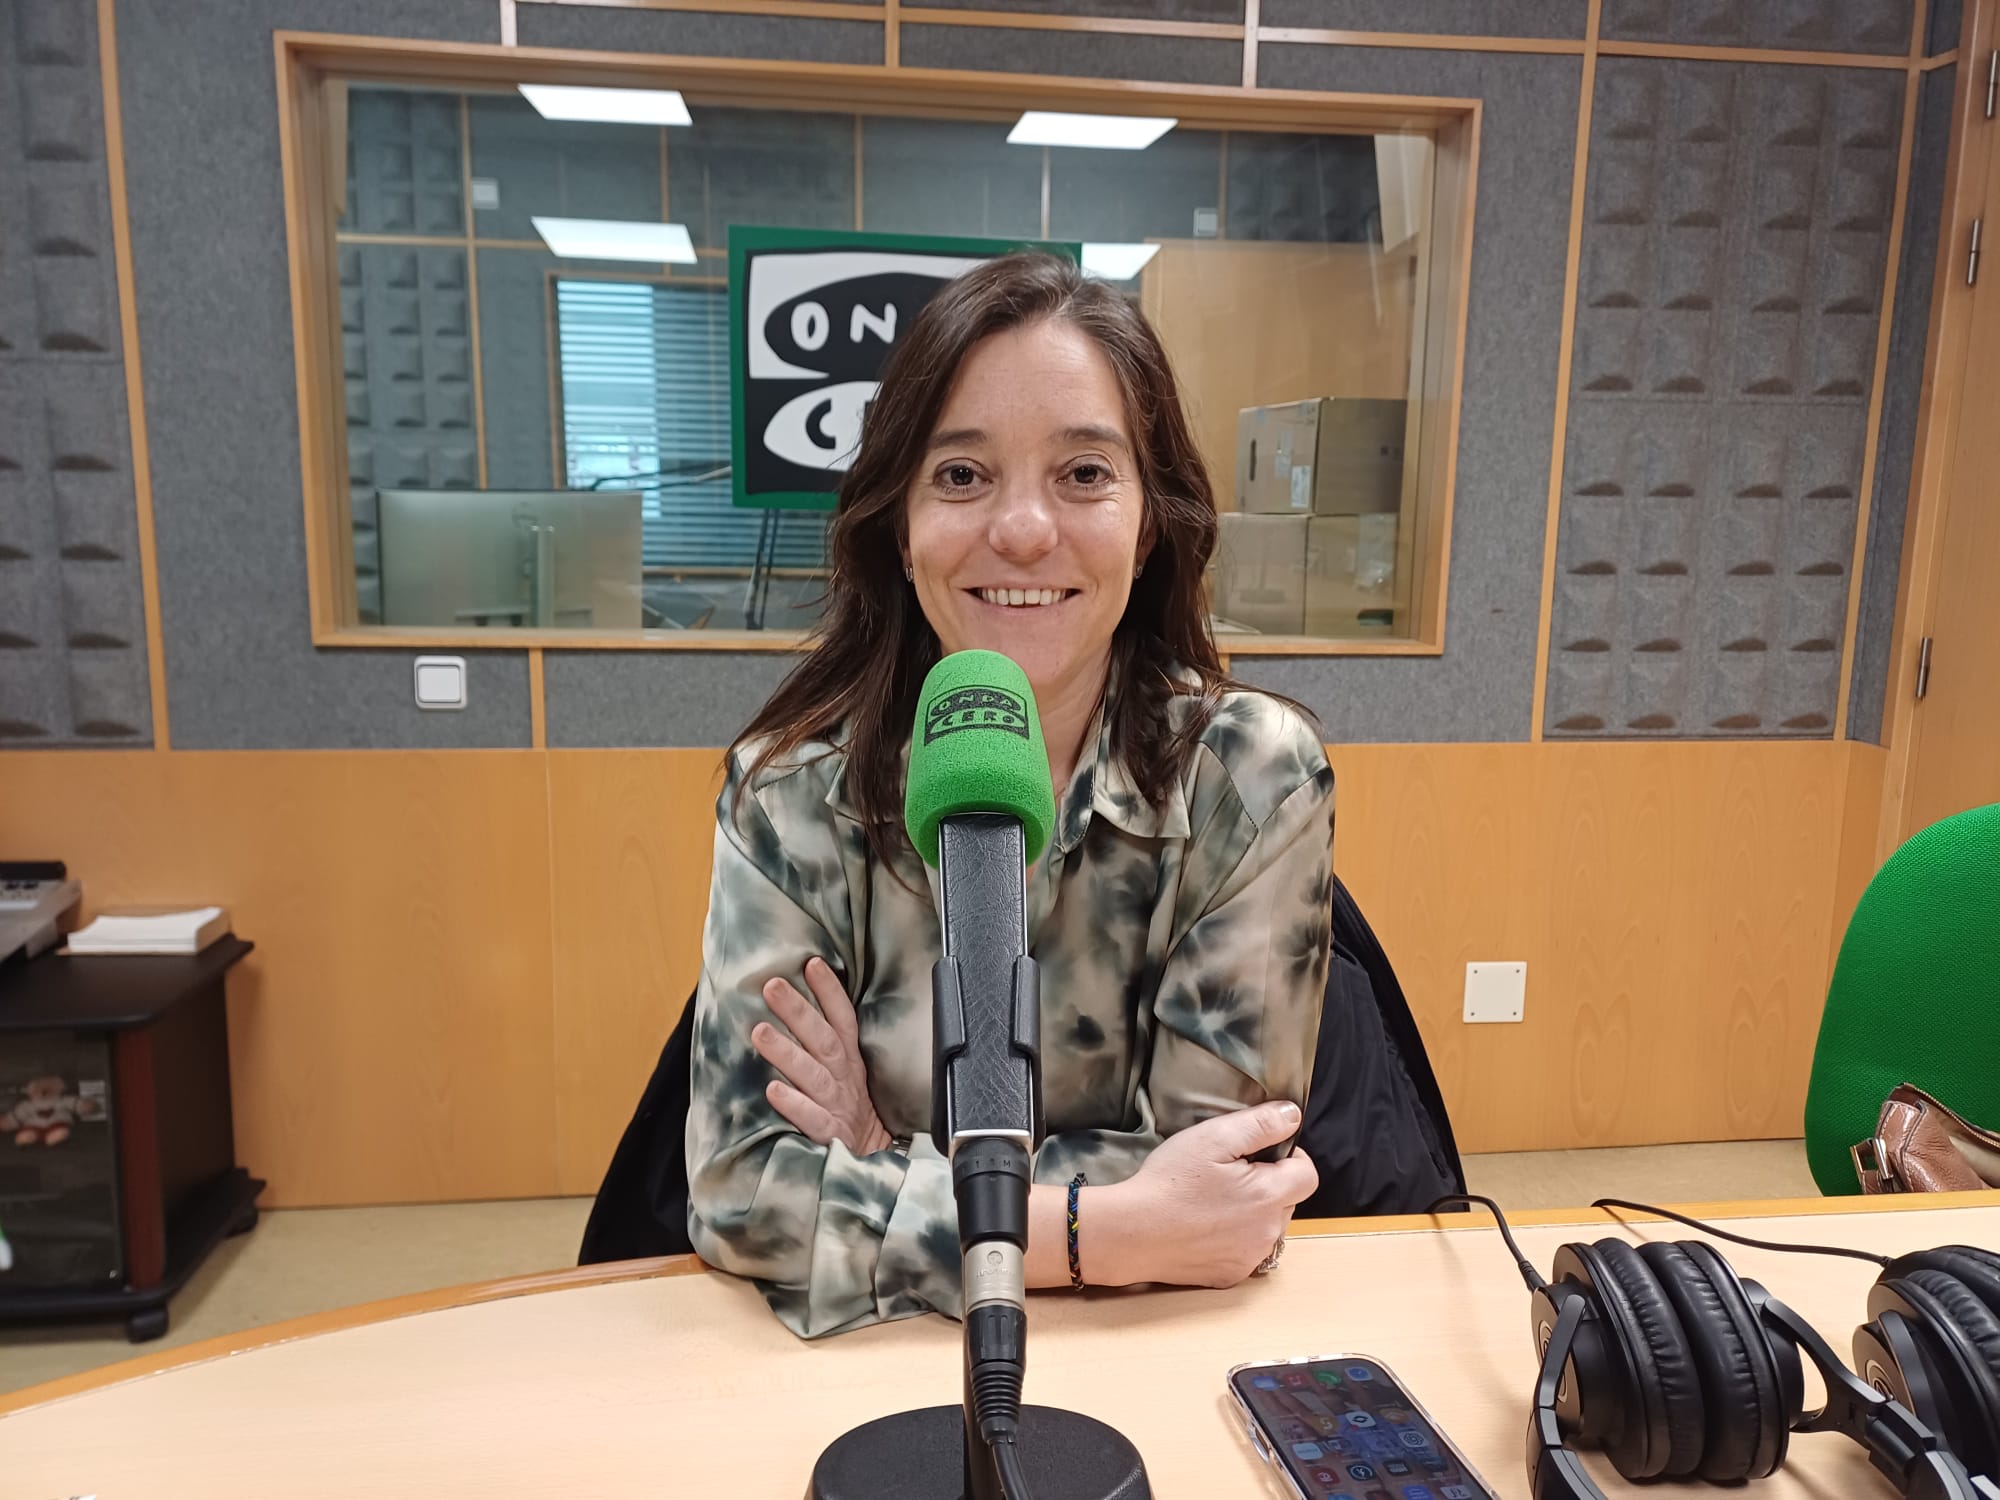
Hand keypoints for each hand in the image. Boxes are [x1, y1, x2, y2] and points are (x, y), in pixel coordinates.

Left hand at [750, 957, 892, 1156]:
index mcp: (849, 1063)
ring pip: (812, 1075)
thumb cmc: (851, 1115)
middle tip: (772, 986)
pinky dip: (794, 1104)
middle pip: (822, 1040)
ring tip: (759, 1032)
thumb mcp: (848, 1077)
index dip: (829, 992)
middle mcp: (844, 1080)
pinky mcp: (831, 1136)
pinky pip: (813, 1119)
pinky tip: (772, 1090)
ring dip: (786, 1052)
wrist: (873, 1164)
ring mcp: (838, 1107)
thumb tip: (794, 1010)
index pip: (842, 1020)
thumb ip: (826, 1048)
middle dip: (798, 1011)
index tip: (812, 963)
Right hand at [1093, 1102, 1315, 1288]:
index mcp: (1269, 1196)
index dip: (1289, 1157)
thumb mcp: (1213, 1137)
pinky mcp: (1230, 1277)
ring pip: (1267, 1228)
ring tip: (1213, 1201)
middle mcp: (1268, 1233)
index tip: (1258, 1152)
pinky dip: (1234, 1239)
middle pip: (1288, 1201)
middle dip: (1268, 1184)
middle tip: (1227, 1174)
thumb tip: (1293, 1115)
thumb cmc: (1170, 1181)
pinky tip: (1204, 1228)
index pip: (1308, 1175)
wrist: (1132, 1233)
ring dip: (1253, 1213)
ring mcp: (1250, 1259)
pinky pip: (1246, 1252)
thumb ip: (1260, 1124)